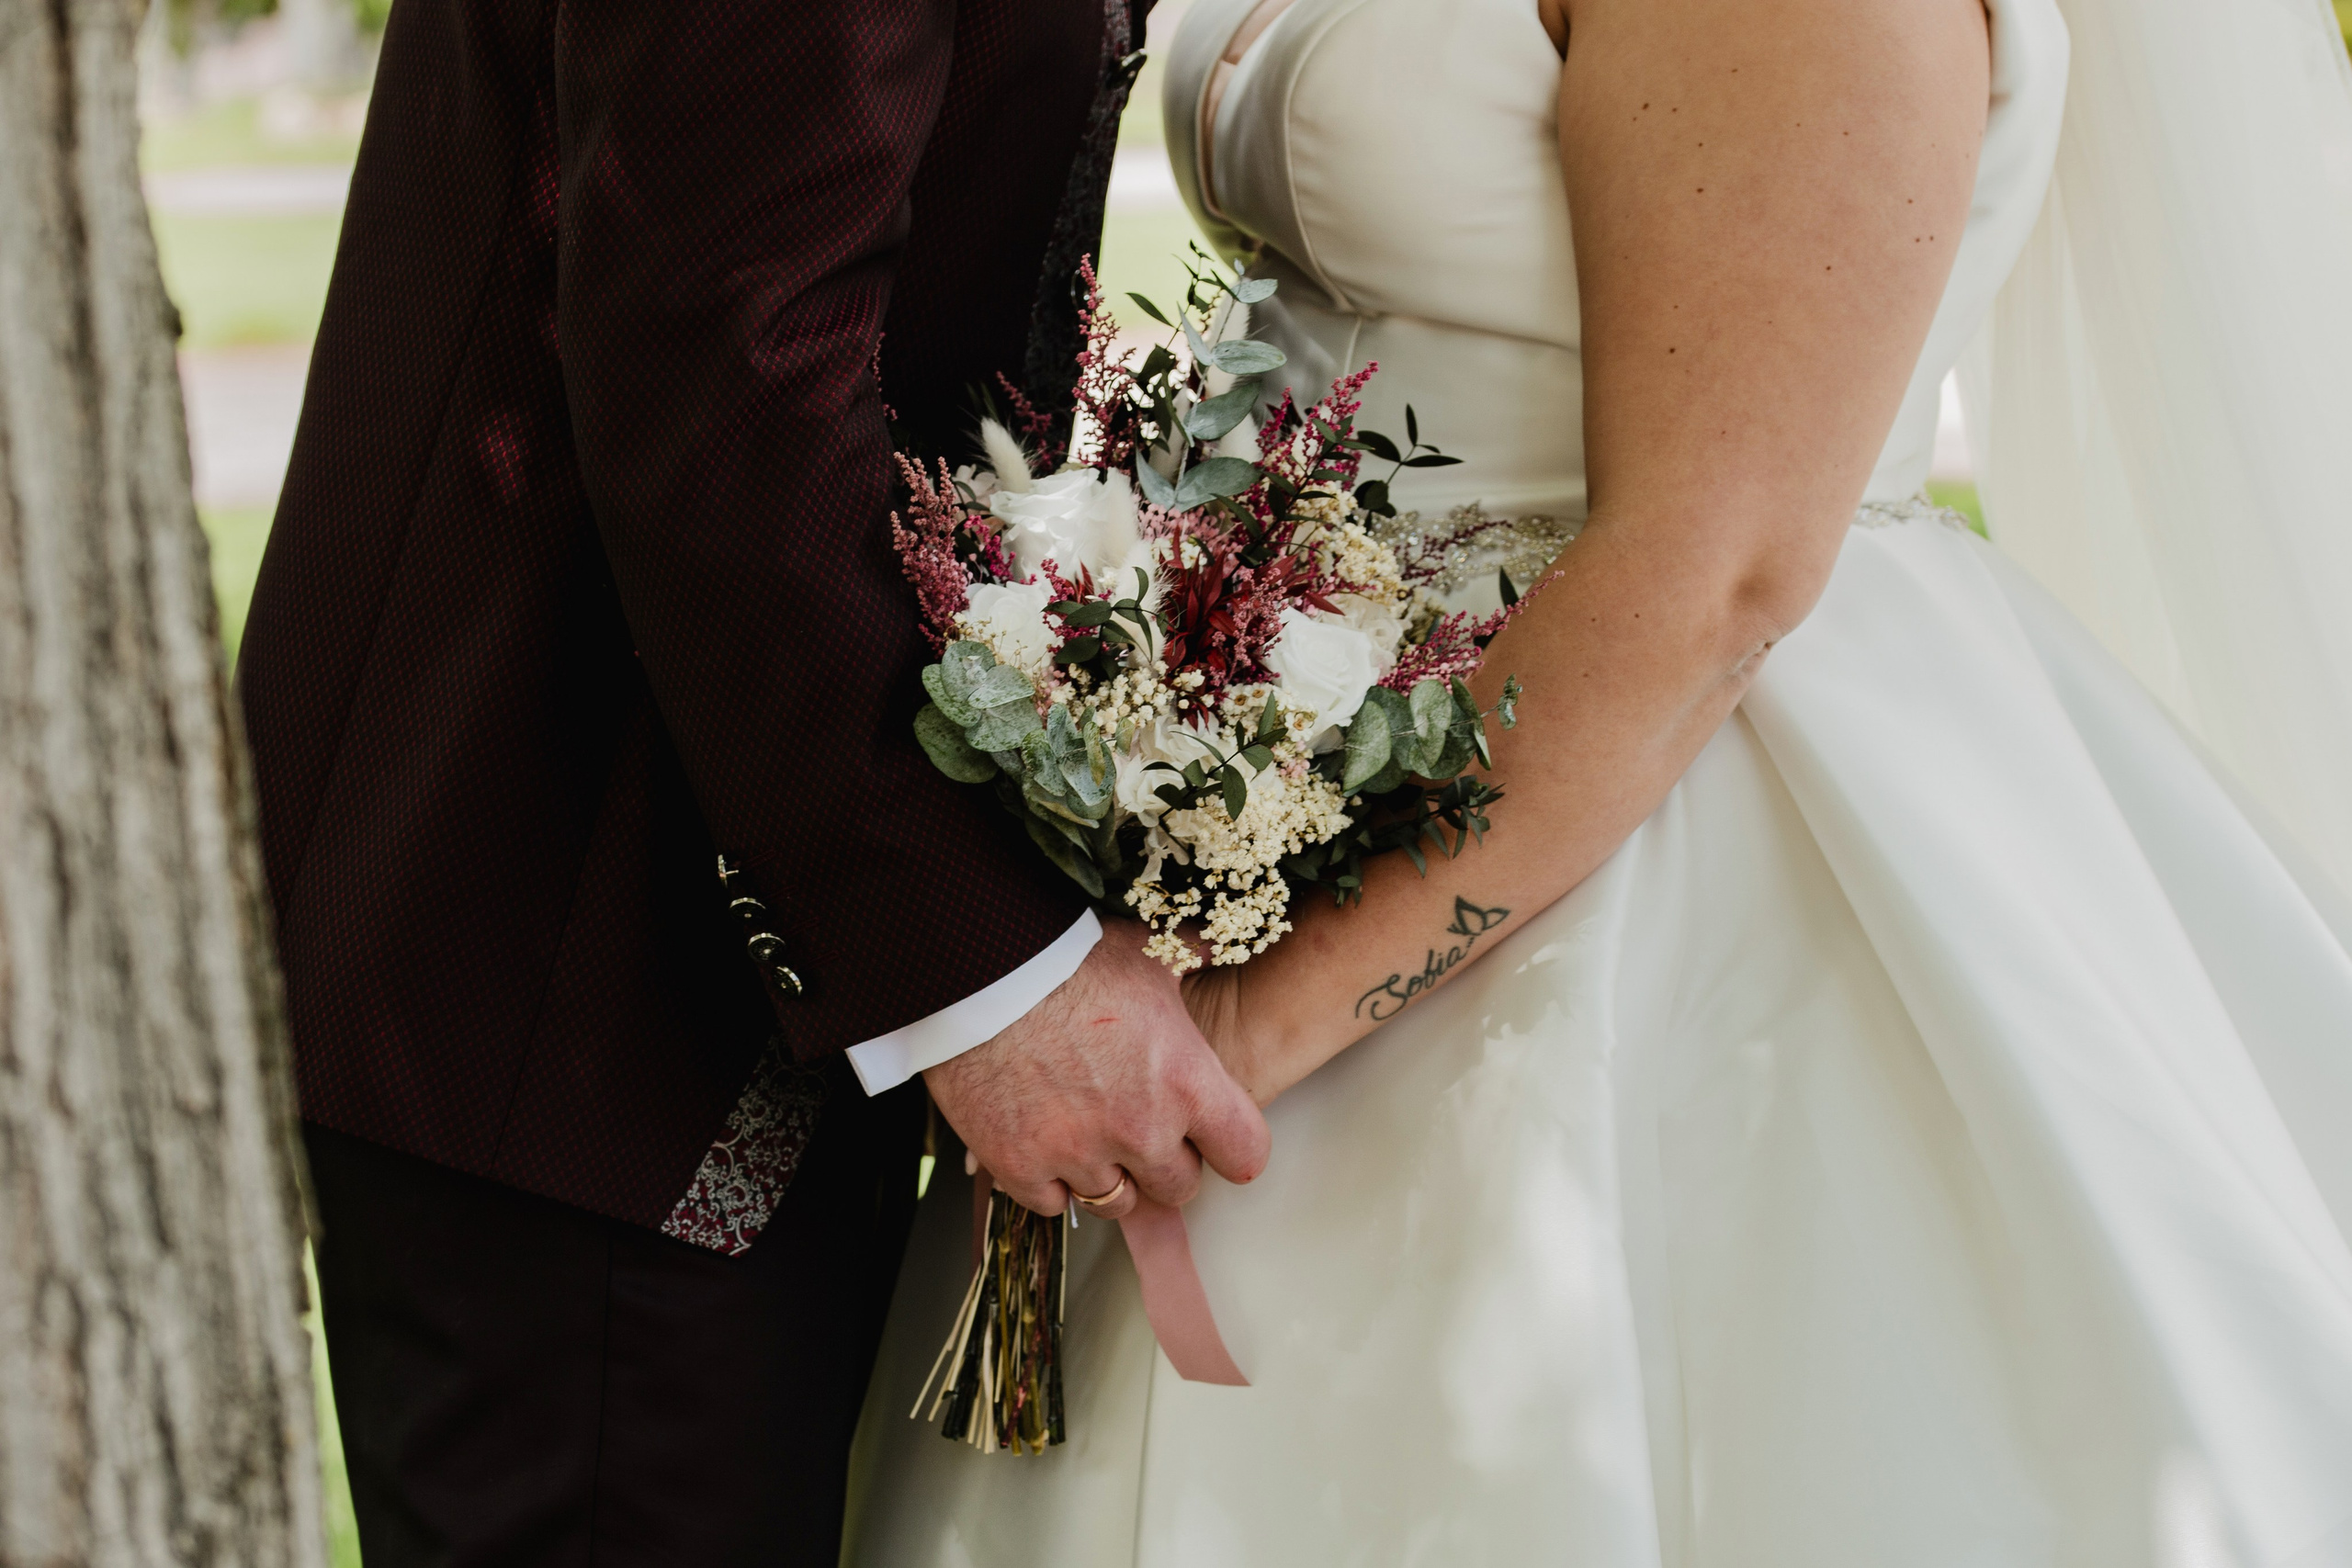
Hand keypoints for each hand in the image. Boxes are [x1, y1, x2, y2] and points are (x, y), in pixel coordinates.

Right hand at [923, 917, 1269, 1220]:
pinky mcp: (1021, 1167)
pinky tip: (1045, 1143)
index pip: (1244, 1153)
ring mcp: (1079, 1155)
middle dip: (1165, 1161)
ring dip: (1110, 1175)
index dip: (1230, 1144)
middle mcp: (1140, 1131)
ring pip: (1116, 1202)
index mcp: (1186, 1083)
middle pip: (1180, 1186)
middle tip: (1140, 1126)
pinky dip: (1051, 1180)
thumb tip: (1219, 941)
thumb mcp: (1146, 951)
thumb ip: (1190, 956)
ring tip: (1090, 1135)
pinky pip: (1054, 1203)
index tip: (1214, 1136)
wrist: (979, 972)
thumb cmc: (1069, 957)